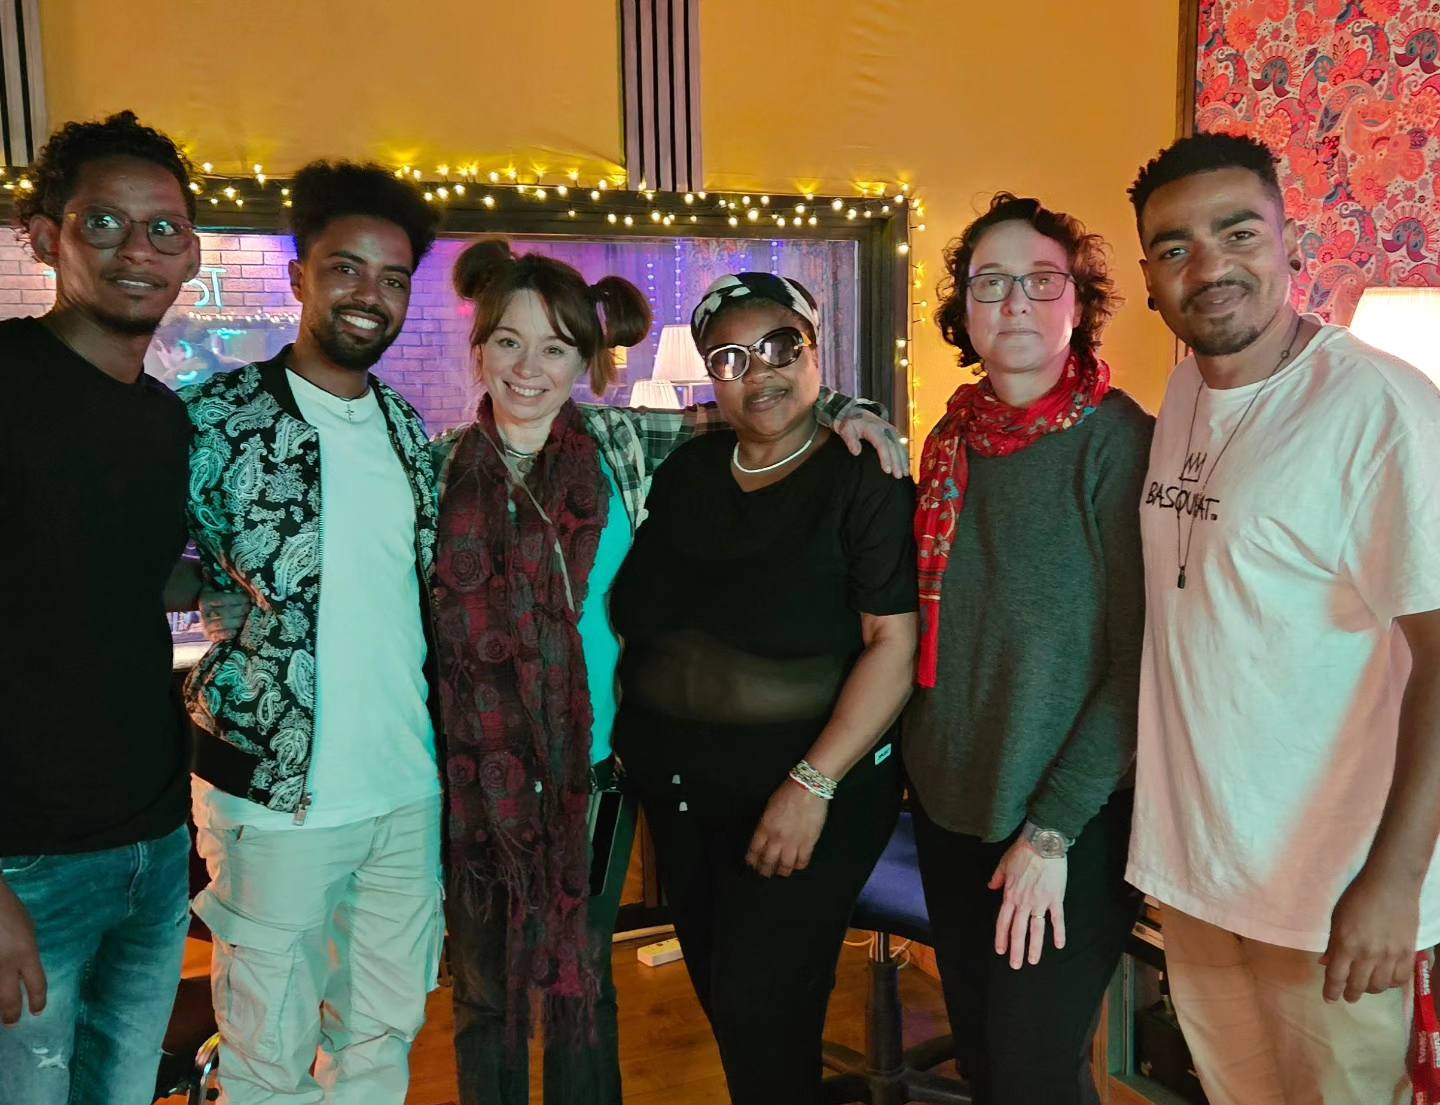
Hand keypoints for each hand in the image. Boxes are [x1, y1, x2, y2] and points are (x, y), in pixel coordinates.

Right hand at [0, 877, 44, 1025]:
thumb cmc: (6, 909)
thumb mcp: (27, 928)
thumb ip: (26, 951)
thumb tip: (24, 969)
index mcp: (26, 952)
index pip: (37, 984)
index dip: (38, 1000)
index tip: (38, 1011)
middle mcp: (6, 965)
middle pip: (10, 1001)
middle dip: (12, 1015)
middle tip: (13, 1023)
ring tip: (0, 1016)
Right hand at [199, 589, 250, 641]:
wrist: (209, 615)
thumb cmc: (219, 601)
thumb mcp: (218, 590)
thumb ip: (224, 584)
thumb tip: (233, 579)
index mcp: (206, 598)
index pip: (223, 599)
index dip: (238, 599)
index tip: (248, 598)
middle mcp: (204, 612)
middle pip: (226, 612)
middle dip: (241, 610)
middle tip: (250, 608)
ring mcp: (206, 625)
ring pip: (224, 624)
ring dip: (238, 621)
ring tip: (247, 618)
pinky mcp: (210, 636)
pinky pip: (220, 636)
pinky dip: (229, 634)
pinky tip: (237, 631)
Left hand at [745, 780, 828, 877]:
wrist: (808, 788)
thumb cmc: (787, 793)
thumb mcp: (769, 808)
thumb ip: (765, 824)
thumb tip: (764, 837)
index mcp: (765, 827)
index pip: (755, 850)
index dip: (752, 860)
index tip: (752, 864)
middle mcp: (777, 838)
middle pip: (768, 861)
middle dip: (764, 870)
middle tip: (764, 873)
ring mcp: (793, 842)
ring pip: (785, 865)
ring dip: (781, 871)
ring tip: (780, 873)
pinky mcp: (808, 843)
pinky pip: (802, 861)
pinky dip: (799, 866)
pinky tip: (797, 866)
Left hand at [835, 410, 908, 476]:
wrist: (855, 412)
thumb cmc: (850, 423)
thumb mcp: (846, 430)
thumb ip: (850, 440)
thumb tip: (856, 452)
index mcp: (874, 428)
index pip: (882, 444)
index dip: (885, 457)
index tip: (887, 470)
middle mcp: (885, 429)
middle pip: (893, 447)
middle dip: (897, 462)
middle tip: (898, 476)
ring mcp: (891, 430)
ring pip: (900, 446)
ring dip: (903, 460)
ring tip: (905, 474)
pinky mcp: (893, 433)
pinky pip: (901, 445)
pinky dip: (904, 455)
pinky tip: (906, 465)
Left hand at [989, 837, 1067, 968]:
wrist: (1042, 844)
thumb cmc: (1022, 852)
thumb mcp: (1003, 864)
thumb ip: (997, 878)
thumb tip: (990, 887)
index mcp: (1010, 895)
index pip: (1004, 921)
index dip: (1002, 937)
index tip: (1001, 950)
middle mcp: (1024, 902)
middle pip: (1018, 930)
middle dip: (1016, 949)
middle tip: (1016, 965)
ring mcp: (1040, 902)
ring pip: (1036, 929)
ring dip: (1034, 947)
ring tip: (1033, 961)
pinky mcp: (1055, 898)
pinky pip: (1057, 919)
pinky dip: (1059, 932)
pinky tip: (1059, 945)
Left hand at [1320, 865, 1418, 1002]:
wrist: (1390, 884)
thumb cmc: (1357, 897)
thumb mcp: (1337, 919)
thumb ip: (1333, 944)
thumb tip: (1326, 963)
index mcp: (1346, 944)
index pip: (1336, 977)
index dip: (1332, 991)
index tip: (1330, 998)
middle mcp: (1368, 954)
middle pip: (1358, 986)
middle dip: (1351, 994)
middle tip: (1348, 995)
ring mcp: (1390, 956)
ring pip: (1379, 986)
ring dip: (1370, 989)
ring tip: (1366, 986)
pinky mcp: (1408, 953)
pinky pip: (1400, 979)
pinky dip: (1391, 984)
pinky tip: (1386, 979)